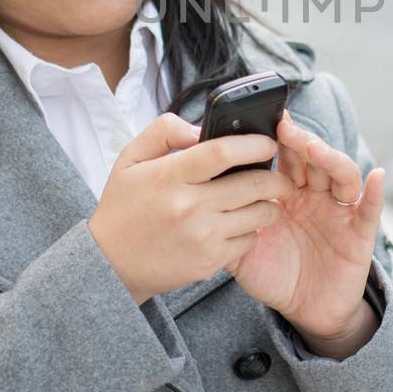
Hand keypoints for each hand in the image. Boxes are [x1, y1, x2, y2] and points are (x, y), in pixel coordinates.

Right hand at [86, 113, 299, 304]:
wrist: (110, 263)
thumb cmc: (124, 206)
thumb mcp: (131, 158)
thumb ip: (165, 131)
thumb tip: (201, 128)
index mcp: (169, 176)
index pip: (222, 152)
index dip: (253, 144)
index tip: (268, 143)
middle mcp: (188, 207)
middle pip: (251, 184)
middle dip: (276, 177)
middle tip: (282, 174)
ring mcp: (201, 237)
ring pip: (259, 215)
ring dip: (271, 204)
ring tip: (268, 198)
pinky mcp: (209, 261)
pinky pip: (249, 240)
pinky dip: (253, 230)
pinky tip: (244, 223)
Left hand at [229, 110, 386, 342]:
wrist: (306, 311)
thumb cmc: (275, 275)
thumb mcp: (242, 250)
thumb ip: (226, 225)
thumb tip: (197, 202)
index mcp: (287, 193)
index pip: (284, 158)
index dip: (275, 140)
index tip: (260, 121)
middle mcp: (315, 195)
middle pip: (312, 158)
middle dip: (299, 141)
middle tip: (283, 129)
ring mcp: (339, 210)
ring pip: (340, 174)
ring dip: (329, 158)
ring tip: (315, 149)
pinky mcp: (359, 232)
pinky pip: (370, 209)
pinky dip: (376, 192)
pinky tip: (377, 176)